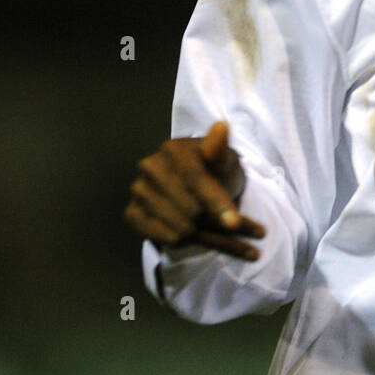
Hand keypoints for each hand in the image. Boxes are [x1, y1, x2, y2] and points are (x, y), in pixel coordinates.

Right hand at [123, 120, 266, 259]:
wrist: (198, 186)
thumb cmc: (215, 170)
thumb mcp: (225, 158)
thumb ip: (220, 149)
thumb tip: (222, 128)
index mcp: (173, 149)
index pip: (195, 179)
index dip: (216, 202)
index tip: (234, 223)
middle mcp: (149, 168)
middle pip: (189, 209)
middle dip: (217, 222)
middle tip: (242, 226)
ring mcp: (138, 192)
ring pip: (181, 230)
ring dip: (212, 238)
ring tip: (231, 235)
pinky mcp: (133, 214)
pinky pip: (168, 240)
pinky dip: (194, 246)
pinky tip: (210, 240)